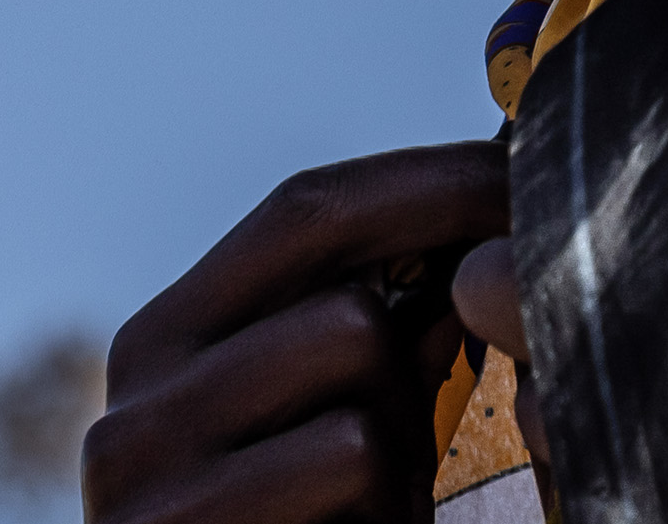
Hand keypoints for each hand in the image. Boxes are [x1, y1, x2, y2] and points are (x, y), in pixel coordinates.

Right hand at [82, 143, 506, 523]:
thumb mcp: (354, 413)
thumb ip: (393, 320)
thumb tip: (503, 199)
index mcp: (173, 343)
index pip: (307, 209)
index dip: (431, 182)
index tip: (532, 177)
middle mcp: (134, 400)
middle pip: (344, 297)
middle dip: (436, 334)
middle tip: (467, 394)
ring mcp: (136, 478)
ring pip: (350, 364)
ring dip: (410, 438)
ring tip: (393, 500)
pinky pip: (343, 453)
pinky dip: (386, 501)